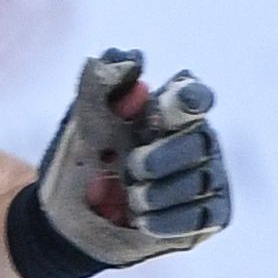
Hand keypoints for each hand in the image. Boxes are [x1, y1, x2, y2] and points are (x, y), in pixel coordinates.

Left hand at [11, 49, 231, 277]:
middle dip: (162, 158)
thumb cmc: (83, 163)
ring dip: (160, 192)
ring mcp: (205, 179)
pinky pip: (203, 217)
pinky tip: (142, 219)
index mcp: (169, 112)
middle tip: (131, 168)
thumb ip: (100, 84)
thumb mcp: (82, 121)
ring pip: (200, 181)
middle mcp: (195, 141)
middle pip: (199, 142)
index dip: (188, 98)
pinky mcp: (208, 217)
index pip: (193, 98)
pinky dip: (169, 219)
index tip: (170, 103)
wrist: (69, 219)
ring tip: (131, 197)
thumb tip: (130, 58)